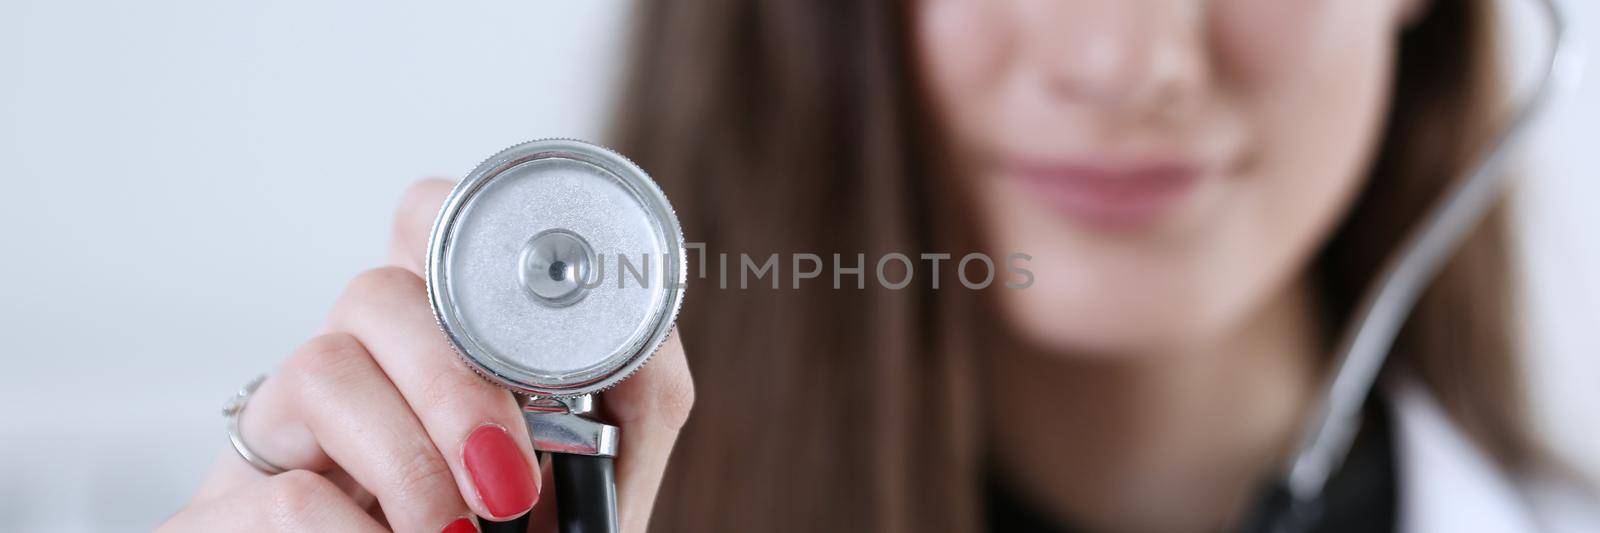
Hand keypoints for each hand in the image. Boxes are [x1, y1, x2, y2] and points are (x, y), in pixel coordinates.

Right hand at [160, 179, 694, 532]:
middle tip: (507, 483)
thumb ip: (631, 396)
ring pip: (321, 366)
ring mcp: (274, 440)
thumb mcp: (596, 476)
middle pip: (376, 290)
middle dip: (458, 383)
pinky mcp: (216, 516)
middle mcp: (346, 374)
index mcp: (429, 350)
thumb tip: (644, 331)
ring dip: (412, 463)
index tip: (533, 334)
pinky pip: (284, 495)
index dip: (467, 246)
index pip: (423, 225)